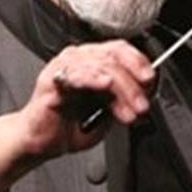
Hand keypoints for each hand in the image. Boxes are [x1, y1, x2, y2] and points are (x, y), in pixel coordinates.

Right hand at [24, 40, 157, 152]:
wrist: (40, 142)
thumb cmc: (69, 125)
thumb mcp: (107, 112)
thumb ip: (123, 99)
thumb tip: (145, 93)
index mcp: (92, 60)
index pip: (120, 49)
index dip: (139, 62)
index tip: (151, 82)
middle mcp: (78, 58)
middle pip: (114, 57)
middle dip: (134, 84)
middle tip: (142, 106)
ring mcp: (63, 66)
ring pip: (101, 66)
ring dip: (121, 89)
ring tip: (128, 112)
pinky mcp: (50, 81)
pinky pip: (75, 74)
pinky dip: (93, 78)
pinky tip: (105, 84)